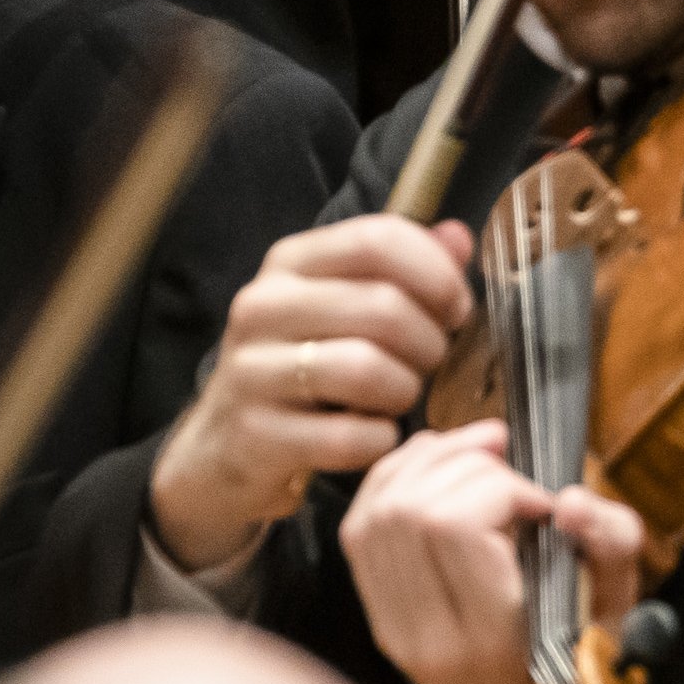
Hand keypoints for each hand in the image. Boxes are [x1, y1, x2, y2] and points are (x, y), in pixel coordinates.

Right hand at [148, 213, 477, 574]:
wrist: (225, 446)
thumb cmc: (301, 366)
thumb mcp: (344, 305)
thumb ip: (404, 268)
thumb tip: (458, 237)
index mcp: (290, 263)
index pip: (378, 240)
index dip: (437, 274)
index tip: (456, 308)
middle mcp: (263, 306)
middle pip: (382, 307)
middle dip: (429, 341)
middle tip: (430, 363)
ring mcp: (251, 369)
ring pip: (367, 369)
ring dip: (404, 390)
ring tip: (400, 396)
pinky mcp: (254, 432)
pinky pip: (348, 435)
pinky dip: (379, 440)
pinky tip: (373, 435)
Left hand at [338, 422, 646, 683]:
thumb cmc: (583, 658)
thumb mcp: (620, 605)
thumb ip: (612, 544)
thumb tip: (569, 501)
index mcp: (494, 638)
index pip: (457, 527)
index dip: (499, 487)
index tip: (540, 500)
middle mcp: (430, 638)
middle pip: (411, 512)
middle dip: (464, 466)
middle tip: (510, 469)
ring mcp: (394, 630)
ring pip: (377, 514)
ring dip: (428, 464)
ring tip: (479, 456)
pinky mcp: (378, 616)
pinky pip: (360, 529)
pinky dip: (395, 481)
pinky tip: (438, 468)